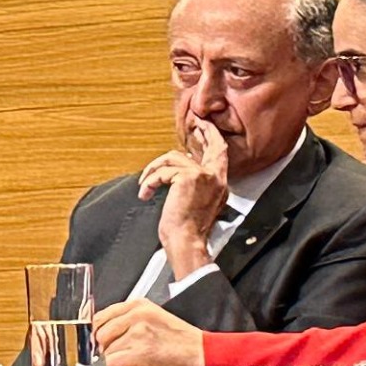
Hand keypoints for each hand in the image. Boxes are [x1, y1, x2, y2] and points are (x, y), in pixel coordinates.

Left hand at [91, 298, 206, 365]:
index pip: (100, 318)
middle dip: (111, 350)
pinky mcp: (140, 351)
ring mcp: (138, 332)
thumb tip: (102, 336)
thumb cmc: (182, 343)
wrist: (205, 355)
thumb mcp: (153, 321)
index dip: (103, 336)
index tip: (111, 344)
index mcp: (138, 305)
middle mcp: (136, 315)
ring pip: (107, 353)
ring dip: (121, 362)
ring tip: (142, 361)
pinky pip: (113, 365)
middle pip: (100, 336)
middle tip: (131, 355)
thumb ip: (128, 323)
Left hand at [138, 117, 230, 276]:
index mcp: (220, 185)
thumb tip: (179, 172)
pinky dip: (150, 182)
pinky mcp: (189, 177)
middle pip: (213, 146)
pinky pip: (163, 171)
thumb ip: (196, 185)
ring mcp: (204, 176)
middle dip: (204, 132)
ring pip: (174, 158)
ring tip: (145, 185)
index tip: (204, 127)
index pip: (220, 155)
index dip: (213, 139)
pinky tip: (146, 193)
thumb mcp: (196, 203)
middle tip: (195, 123)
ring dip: (154, 170)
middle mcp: (216, 178)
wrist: (185, 241)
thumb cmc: (187, 230)